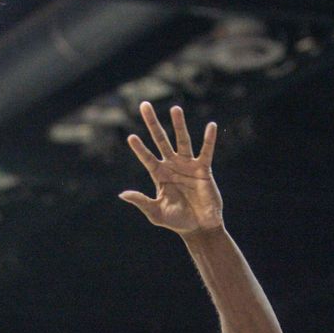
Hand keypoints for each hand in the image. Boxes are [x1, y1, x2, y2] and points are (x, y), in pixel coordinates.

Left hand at [120, 102, 221, 234]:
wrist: (199, 227)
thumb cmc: (176, 221)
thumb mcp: (156, 213)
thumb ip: (141, 202)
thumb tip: (122, 194)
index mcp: (159, 175)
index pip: (147, 158)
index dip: (139, 148)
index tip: (131, 137)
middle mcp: (172, 166)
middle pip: (160, 140)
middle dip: (152, 124)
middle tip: (144, 105)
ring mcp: (187, 166)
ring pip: (182, 141)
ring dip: (178, 125)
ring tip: (175, 109)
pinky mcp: (203, 169)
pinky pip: (206, 152)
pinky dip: (209, 140)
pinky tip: (211, 126)